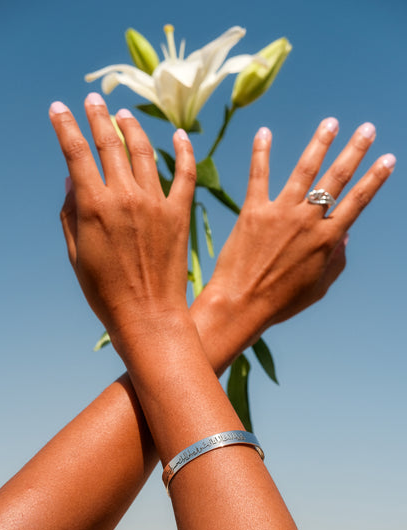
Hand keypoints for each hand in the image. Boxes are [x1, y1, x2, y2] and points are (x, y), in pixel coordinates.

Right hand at [49, 93, 195, 340]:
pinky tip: (180, 134)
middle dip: (98, 116)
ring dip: (132, 127)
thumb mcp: (77, 255)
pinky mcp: (180, 214)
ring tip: (124, 114)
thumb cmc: (105, 292)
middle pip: (109, 143)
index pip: (75, 153)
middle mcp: (125, 197)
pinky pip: (185, 174)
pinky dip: (184, 151)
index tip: (58, 108)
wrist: (148, 316)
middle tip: (94, 100)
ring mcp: (156, 203)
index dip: (64, 126)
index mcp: (94, 206)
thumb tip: (71, 179)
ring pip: (144, 151)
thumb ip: (70, 214)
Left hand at [204, 119, 394, 348]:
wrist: (242, 305)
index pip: (358, 201)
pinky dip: (261, 152)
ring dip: (320, 143)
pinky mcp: (253, 211)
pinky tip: (264, 132)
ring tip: (331, 122)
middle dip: (355, 151)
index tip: (388, 158)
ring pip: (305, 170)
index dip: (375, 178)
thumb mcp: (318, 287)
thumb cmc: (281, 302)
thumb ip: (337, 260)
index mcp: (327, 240)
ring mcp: (280, 213)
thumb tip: (346, 235)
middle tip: (368, 129)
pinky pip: (258, 175)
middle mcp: (308, 221)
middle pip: (337, 179)